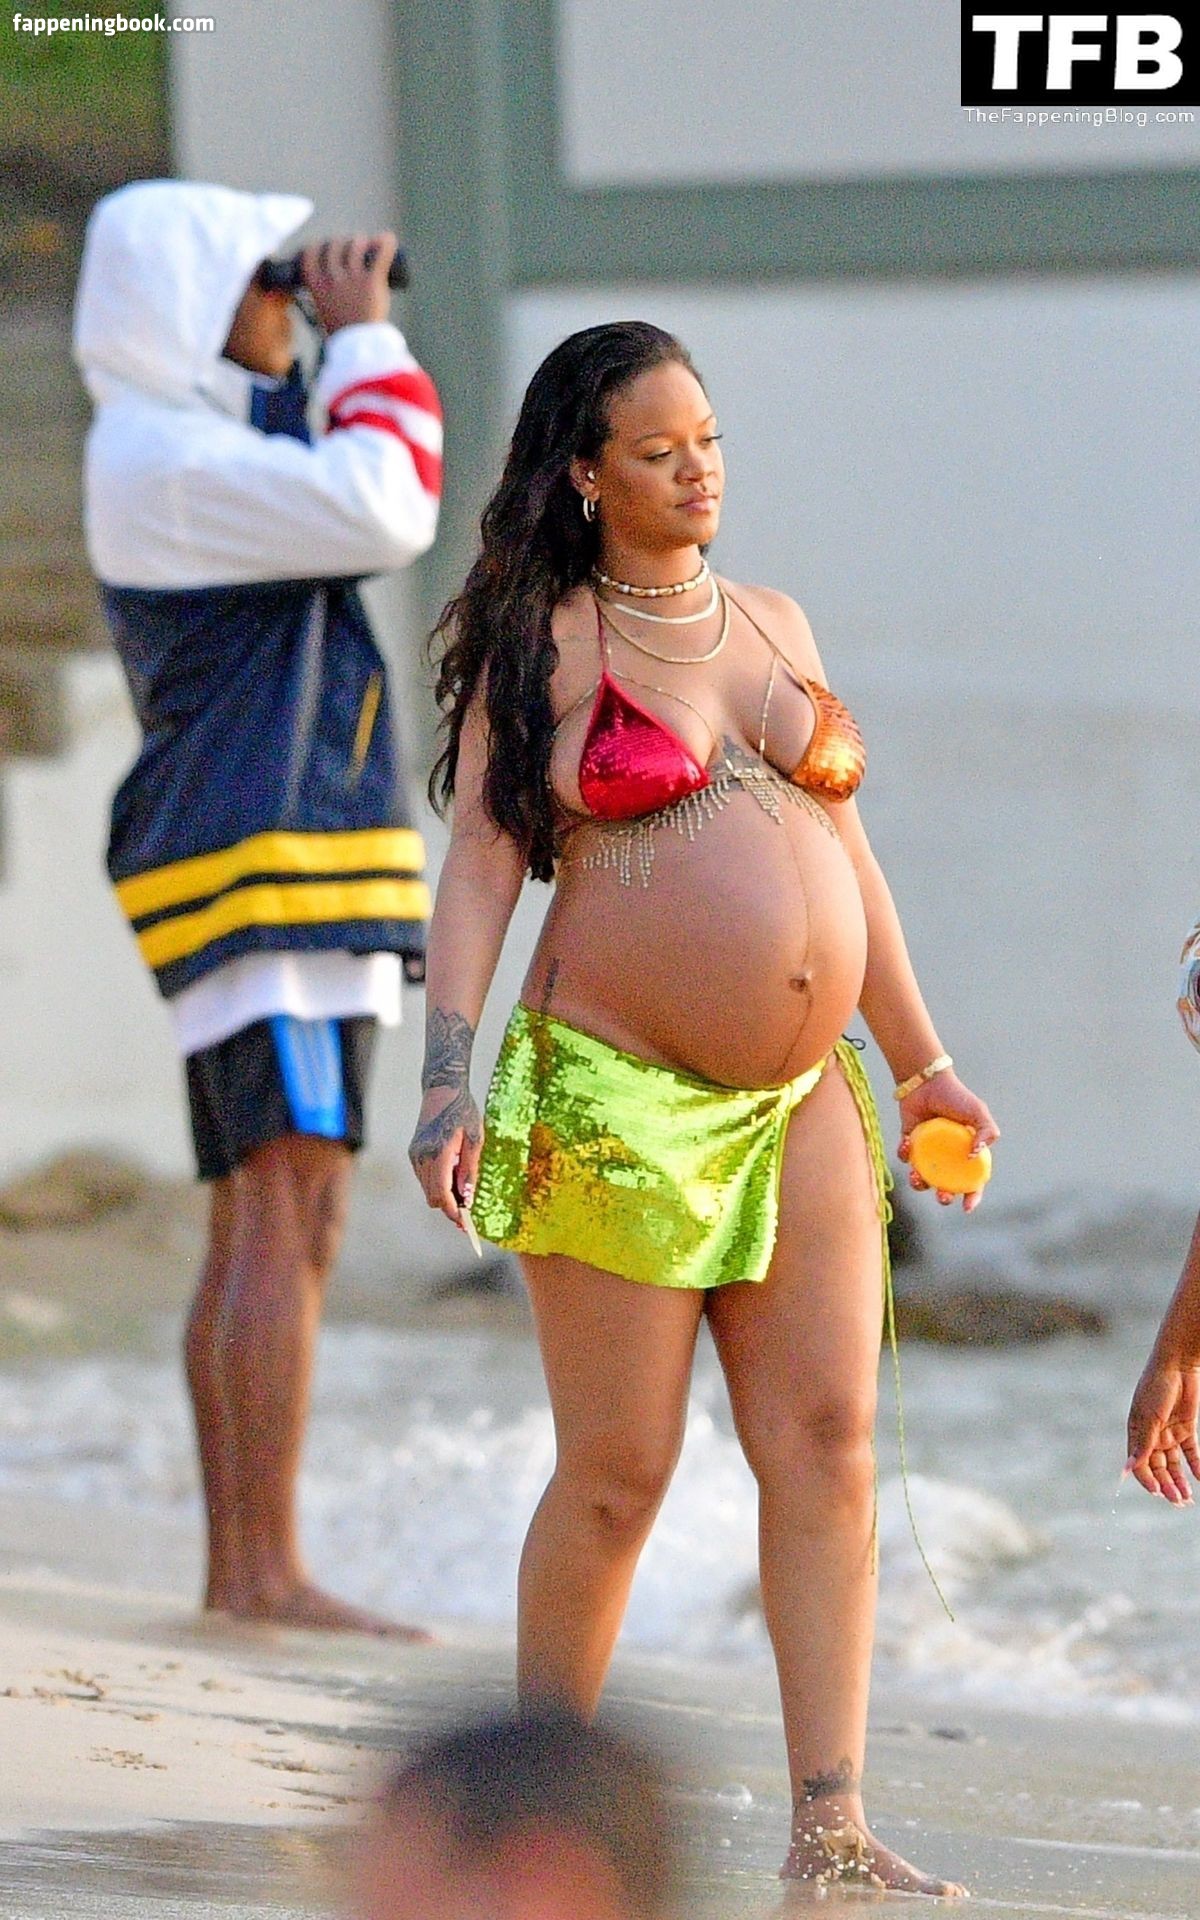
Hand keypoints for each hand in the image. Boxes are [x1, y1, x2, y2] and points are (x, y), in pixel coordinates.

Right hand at [301, 231, 396, 333]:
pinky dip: (385, 243)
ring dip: (362, 241)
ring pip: (356, 245)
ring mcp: (352, 278)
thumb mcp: (323, 312)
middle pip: (335, 245)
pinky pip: (380, 253)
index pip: (311, 253)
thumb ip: (324, 299)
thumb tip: (328, 294)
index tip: (327, 247)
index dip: (319, 246)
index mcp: (315, 285)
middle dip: (343, 241)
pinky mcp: (372, 281)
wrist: (358, 347)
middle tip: (352, 247)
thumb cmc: (342, 333)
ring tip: (368, 244)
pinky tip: (387, 239)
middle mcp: (332, 278)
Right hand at [408, 1084, 483, 1229]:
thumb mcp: (475, 1140)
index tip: (465, 1223)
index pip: (441, 1194)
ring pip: (428, 1190)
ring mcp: (415, 1155)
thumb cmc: (464, 1112)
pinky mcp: (414, 1153)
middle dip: (450, 1208)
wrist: (442, 1090)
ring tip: (463, 1191)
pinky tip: (453, 1177)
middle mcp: (422, 1157)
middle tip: (469, 1214)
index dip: (453, 1212)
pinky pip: (425, 1179)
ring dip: (444, 1196)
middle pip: (433, 1197)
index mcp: (439, 1153)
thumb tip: (467, 1198)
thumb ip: (470, 1170)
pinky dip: (438, 1185)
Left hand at [896, 1070, 997, 1212]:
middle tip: (942, 1195)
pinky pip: (906, 1158)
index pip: (974, 1180)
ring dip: (920, 1183)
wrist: (926, 1081)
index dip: (973, 1196)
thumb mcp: (978, 1112)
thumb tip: (975, 1157)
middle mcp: (948, 1155)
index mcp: (967, 1152)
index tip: (967, 1208)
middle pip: (947, 1186)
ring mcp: (929, 1151)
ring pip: (924, 1177)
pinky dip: (905, 1156)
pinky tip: (907, 1144)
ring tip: (917, 1176)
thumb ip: (986, 1132)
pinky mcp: (910, 1144)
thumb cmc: (956, 1096)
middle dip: (945, 1196)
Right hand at [1126, 1359, 1199, 1503]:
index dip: (1147, 1480)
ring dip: (1179, 1481)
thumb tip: (1128, 1469)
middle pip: (1158, 1468)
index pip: (1140, 1464)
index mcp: (1137, 1433)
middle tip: (1179, 1502)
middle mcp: (1152, 1437)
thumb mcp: (1149, 1418)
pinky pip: (1191, 1453)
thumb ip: (1142, 1445)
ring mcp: (1169, 1433)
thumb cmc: (1156, 1388)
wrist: (1177, 1365)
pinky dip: (1195, 1466)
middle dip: (1167, 1486)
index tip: (1159, 1493)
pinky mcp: (1186, 1429)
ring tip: (1188, 1499)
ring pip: (1174, 1465)